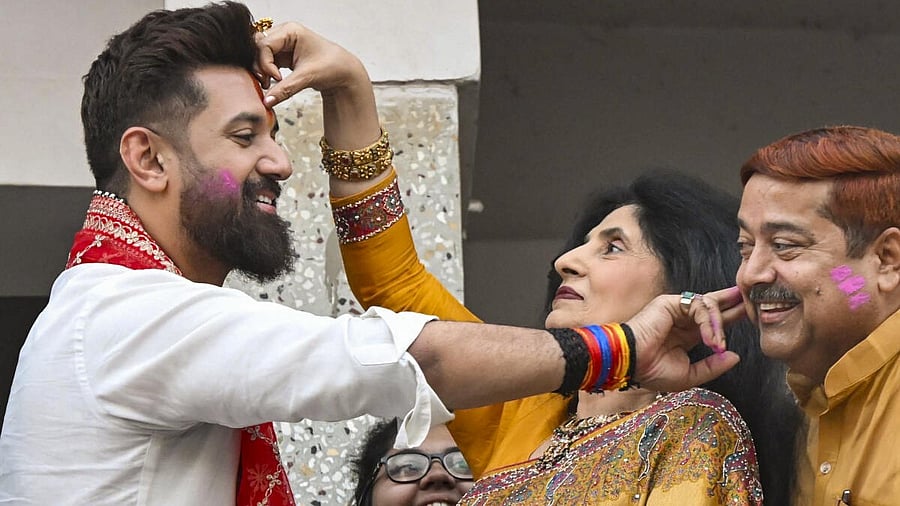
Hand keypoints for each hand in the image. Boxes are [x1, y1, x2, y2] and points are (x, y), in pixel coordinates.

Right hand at [253, 22, 379, 154]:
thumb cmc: (332, 67)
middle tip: (267, 82)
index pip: (264, 43)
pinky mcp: (284, 56)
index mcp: (291, 31)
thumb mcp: (307, 78)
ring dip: (262, 70)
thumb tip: (266, 101)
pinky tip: (273, 83)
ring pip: (260, 54)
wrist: (344, 73)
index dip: (265, 63)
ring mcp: (284, 45)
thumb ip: (284, 90)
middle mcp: (285, 34)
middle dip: (260, 65)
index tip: (277, 78)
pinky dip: (267, 72)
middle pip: (258, 46)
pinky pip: (267, 62)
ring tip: (269, 84)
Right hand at [626, 286, 747, 391]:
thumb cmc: (652, 371)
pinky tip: (709, 338)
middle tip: (750, 298)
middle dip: (732, 303)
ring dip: (719, 325)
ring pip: (709, 306)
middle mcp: (683, 319)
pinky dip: (708, 322)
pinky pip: (698, 306)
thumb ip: (713, 366)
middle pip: (713, 305)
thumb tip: (735, 356)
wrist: (631, 364)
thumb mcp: (690, 375)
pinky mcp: (670, 302)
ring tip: (718, 343)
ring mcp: (676, 309)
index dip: (730, 318)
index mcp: (687, 335)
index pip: (713, 322)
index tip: (747, 314)